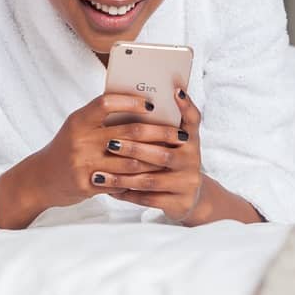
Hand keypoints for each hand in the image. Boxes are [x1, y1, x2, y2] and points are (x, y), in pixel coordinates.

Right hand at [29, 92, 172, 208]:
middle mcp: (80, 139)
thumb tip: (143, 107)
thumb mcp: (78, 127)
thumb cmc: (67, 147)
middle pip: (128, 132)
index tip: (153, 104)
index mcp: (79, 119)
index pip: (107, 102)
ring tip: (174, 156)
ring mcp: (82, 163)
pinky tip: (154, 175)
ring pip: (130, 160)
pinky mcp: (86, 184)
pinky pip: (120, 181)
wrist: (40, 179)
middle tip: (180, 134)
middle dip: (159, 133)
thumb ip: (103, 118)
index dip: (132, 102)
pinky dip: (138, 178)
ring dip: (156, 159)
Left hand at [97, 88, 204, 222]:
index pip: (193, 118)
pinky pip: (148, 199)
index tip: (174, 91)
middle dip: (134, 148)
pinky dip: (127, 194)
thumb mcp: (173, 143)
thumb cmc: (172, 162)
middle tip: (110, 144)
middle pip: (162, 153)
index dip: (186, 105)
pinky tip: (109, 190)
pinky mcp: (180, 203)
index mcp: (191, 139)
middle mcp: (193, 159)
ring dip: (123, 176)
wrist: (189, 197)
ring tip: (100, 173)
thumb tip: (135, 100)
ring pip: (151, 180)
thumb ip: (159, 125)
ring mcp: (187, 183)